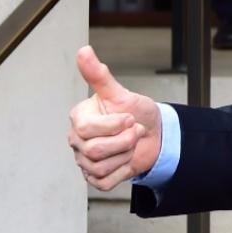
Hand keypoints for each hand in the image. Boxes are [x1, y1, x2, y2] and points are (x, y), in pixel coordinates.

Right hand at [68, 45, 161, 190]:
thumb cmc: (136, 111)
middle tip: (135, 130)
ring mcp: (83, 161)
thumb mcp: (121, 93)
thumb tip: (83, 50)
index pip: (87, 128)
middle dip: (124, 141)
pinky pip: (104, 182)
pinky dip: (122, 171)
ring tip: (131, 143)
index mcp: (79, 119)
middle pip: (94, 151)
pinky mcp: (94, 178)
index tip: (130, 118)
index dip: (114, 125)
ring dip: (125, 155)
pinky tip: (126, 159)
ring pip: (99, 167)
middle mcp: (76, 140)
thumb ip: (99, 76)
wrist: (155, 134)